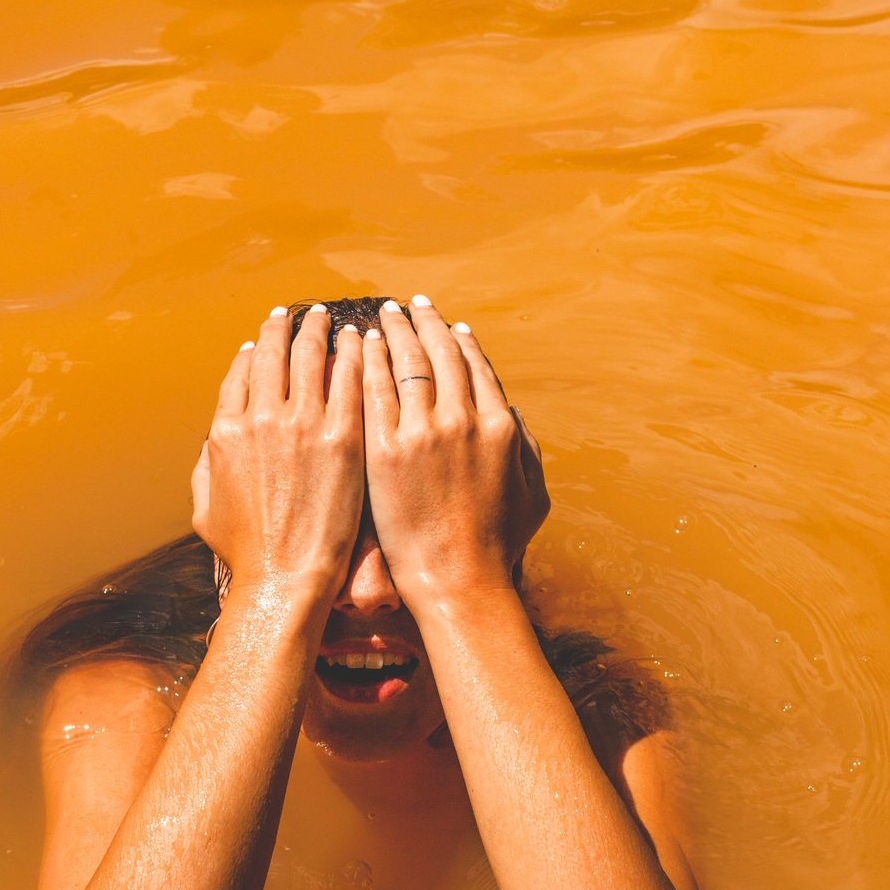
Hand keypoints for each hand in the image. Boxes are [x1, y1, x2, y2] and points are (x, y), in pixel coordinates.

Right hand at [192, 305, 365, 602]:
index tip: (261, 341)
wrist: (286, 577)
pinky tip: (361, 342)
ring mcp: (303, 424)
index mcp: (226, 432)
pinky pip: (350, 379)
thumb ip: (204, 466)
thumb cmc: (246, 554)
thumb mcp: (204, 508)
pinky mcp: (343, 436)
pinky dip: (354, 354)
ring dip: (319, 330)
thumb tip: (211, 443)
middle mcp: (261, 419)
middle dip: (284, 328)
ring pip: (312, 357)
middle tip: (296, 314)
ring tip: (328, 319)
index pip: (240, 375)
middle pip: (273, 355)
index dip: (252, 353)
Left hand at [360, 298, 549, 610]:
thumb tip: (514, 415)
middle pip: (439, 354)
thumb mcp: (533, 496)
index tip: (448, 324)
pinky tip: (357, 347)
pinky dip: (365, 362)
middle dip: (423, 323)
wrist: (457, 584)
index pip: (476, 366)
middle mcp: (463, 419)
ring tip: (381, 316)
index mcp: (500, 426)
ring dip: (392, 331)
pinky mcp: (383, 451)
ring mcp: (422, 432)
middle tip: (408, 306)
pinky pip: (371, 390)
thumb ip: (527, 449)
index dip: (460, 340)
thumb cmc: (497, 549)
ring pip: (404, 363)